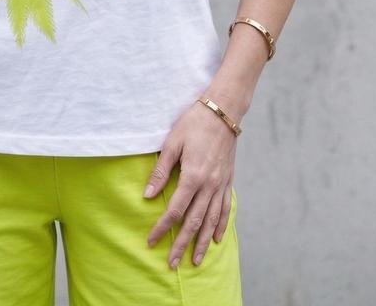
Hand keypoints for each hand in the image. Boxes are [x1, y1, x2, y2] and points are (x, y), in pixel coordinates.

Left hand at [143, 99, 237, 268]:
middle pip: (194, 222)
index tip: (151, 241)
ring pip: (211, 220)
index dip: (162, 227)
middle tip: (172, 264)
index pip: (175, 210)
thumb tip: (147, 196)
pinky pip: (225, 208)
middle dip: (181, 244)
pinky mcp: (228, 180)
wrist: (223, 111)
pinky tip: (216, 238)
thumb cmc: (193, 123)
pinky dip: (220, 225)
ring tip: (195, 260)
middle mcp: (208, 185)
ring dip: (202, 242)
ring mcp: (220, 184)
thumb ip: (160, 171)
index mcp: (192, 176)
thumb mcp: (172, 143)